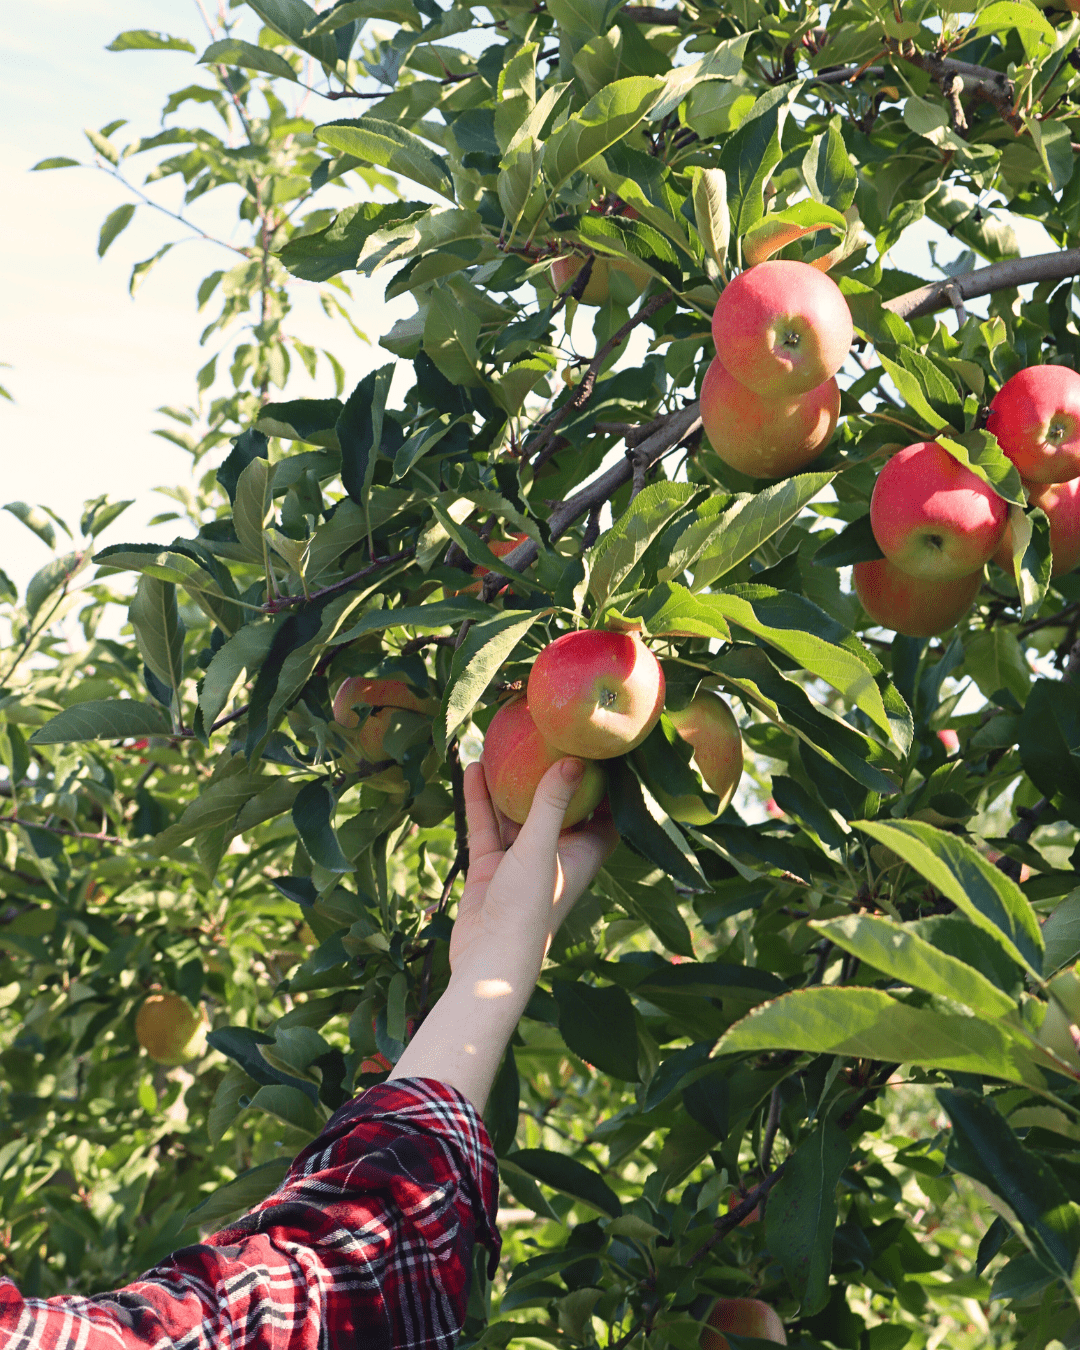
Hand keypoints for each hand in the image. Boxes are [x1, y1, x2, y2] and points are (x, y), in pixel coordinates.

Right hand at [450, 759, 618, 982]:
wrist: (488, 961)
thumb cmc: (528, 909)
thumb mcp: (541, 848)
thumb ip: (553, 803)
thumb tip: (575, 757)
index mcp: (584, 854)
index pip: (605, 812)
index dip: (607, 783)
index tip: (603, 747)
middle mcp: (557, 855)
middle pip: (559, 806)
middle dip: (553, 773)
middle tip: (549, 731)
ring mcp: (522, 861)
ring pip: (518, 813)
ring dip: (511, 783)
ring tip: (506, 742)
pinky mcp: (492, 867)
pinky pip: (487, 826)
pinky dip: (480, 800)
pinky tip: (472, 768)